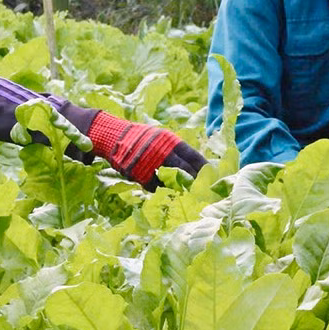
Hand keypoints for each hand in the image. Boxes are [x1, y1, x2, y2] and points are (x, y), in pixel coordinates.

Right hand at [86, 111, 205, 185]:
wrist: (115, 136)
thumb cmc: (141, 138)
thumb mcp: (161, 138)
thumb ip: (175, 150)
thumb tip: (193, 165)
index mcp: (171, 142)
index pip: (194, 157)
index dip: (204, 169)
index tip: (212, 177)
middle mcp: (164, 152)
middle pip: (186, 172)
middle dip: (195, 182)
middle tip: (201, 191)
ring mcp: (152, 164)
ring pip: (171, 181)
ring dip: (177, 188)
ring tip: (184, 193)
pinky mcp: (140, 174)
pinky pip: (155, 187)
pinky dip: (158, 188)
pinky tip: (160, 188)